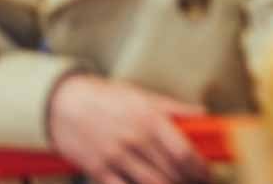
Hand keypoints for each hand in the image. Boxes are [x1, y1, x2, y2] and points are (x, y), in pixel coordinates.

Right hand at [47, 75, 209, 183]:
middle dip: (188, 181)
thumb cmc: (108, 97)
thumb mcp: (144, 96)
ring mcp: (116, 156)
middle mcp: (136, 139)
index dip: (199, 169)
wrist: (65, 102)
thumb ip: (174, 108)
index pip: (183, 152)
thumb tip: (202, 113)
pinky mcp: (98, 169)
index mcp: (151, 120)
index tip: (207, 175)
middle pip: (171, 171)